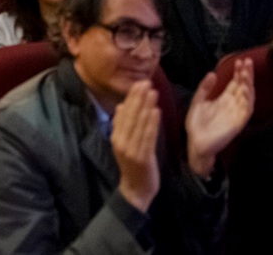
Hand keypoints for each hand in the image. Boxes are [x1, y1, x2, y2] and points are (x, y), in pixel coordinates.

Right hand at [112, 81, 159, 212]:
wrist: (136, 190)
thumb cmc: (133, 164)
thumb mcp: (125, 143)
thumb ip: (123, 125)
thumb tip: (121, 106)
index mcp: (116, 137)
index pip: (124, 113)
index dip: (131, 98)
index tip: (139, 83)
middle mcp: (121, 142)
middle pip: (130, 116)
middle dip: (138, 98)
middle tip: (146, 82)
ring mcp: (131, 150)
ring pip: (139, 124)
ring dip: (146, 106)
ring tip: (153, 92)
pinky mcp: (142, 157)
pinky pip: (148, 137)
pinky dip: (152, 123)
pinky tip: (156, 111)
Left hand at [186, 58, 254, 177]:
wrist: (196, 144)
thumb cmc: (197, 125)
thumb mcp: (197, 102)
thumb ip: (204, 88)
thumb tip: (212, 73)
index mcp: (224, 99)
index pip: (235, 82)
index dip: (239, 72)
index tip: (240, 60)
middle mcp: (233, 104)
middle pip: (243, 86)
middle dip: (246, 74)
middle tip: (247, 61)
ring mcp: (236, 114)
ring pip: (248, 96)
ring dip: (248, 84)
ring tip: (246, 72)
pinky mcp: (238, 123)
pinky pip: (247, 110)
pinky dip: (248, 99)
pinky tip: (244, 89)